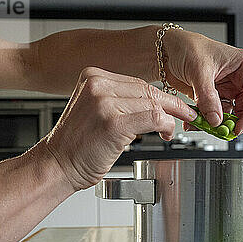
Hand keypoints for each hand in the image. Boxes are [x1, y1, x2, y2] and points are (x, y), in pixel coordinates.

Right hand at [41, 67, 196, 189]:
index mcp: (92, 77)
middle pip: (147, 90)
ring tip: (168, 131)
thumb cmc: (77, 144)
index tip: (174, 104)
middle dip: (170, 105)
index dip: (159, 96)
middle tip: (184, 115)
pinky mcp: (113, 122)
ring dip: (168, 119)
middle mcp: (97, 85)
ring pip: (153, 104)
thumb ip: (120, 101)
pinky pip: (152, 118)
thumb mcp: (96, 111)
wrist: (57, 164)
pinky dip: (165, 126)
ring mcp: (104, 102)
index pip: (137, 82)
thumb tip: (154, 103)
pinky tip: (164, 134)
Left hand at [162, 29, 242, 134]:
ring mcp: (226, 89)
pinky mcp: (214, 97)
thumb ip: (208, 98)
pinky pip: (215, 115)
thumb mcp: (199, 71)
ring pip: (230, 114)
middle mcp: (239, 78)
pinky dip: (206, 121)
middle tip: (222, 132)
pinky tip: (196, 122)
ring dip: (218, 123)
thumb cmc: (187, 47)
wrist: (167, 51)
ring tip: (205, 126)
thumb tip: (216, 120)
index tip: (239, 127)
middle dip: (234, 122)